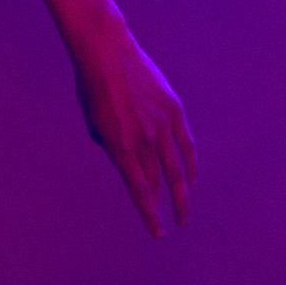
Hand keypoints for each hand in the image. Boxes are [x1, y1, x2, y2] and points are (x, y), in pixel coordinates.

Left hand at [70, 23, 195, 237]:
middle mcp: (143, 139)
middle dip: (165, 207)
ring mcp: (161, 124)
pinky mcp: (174, 110)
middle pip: (157, 182)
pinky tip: (192, 178)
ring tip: (185, 212)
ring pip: (177, 168)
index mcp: (119, 146)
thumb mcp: (95, 125)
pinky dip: (191, 163)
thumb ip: (114, 148)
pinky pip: (186, 143)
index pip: (139, 191)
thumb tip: (132, 165)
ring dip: (183, 194)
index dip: (149, 214)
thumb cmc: (93, 88)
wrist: (106, 52)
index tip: (157, 232)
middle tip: (174, 225)